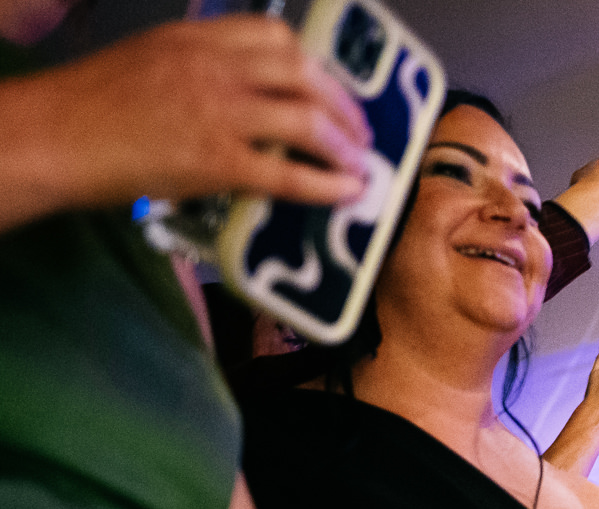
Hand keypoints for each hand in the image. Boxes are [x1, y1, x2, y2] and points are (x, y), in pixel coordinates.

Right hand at [13, 15, 368, 215]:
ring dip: (343, 144)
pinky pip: (289, 174)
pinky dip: (327, 184)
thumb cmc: (89, 104)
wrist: (50, 134)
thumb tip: (243, 98)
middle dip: (342, 104)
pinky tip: (345, 193)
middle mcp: (214, 67)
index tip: (326, 85)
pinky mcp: (217, 160)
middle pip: (304, 74)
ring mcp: (219, 112)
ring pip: (307, 119)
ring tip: (357, 162)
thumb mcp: (150, 60)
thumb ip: (199, 69)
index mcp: (196, 39)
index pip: (274, 36)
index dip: (311, 64)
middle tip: (358, 130)